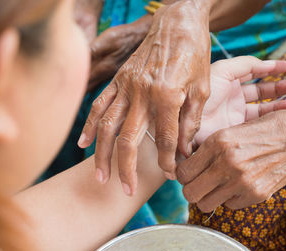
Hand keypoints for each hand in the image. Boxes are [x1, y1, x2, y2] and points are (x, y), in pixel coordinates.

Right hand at [79, 0, 211, 195]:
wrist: (177, 23)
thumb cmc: (194, 54)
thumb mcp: (203, 87)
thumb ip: (191, 122)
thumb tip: (183, 151)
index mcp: (167, 96)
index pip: (165, 140)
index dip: (168, 162)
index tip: (169, 174)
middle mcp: (141, 94)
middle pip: (127, 140)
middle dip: (126, 169)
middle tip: (124, 191)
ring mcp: (125, 87)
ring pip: (106, 127)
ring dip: (101, 155)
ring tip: (100, 177)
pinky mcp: (117, 81)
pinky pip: (98, 106)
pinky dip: (89, 126)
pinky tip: (83, 143)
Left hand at [177, 109, 285, 212]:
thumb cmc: (262, 131)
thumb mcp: (229, 132)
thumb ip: (205, 151)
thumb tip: (186, 168)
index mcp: (217, 144)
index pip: (183, 172)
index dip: (182, 175)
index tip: (188, 174)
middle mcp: (227, 164)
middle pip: (190, 193)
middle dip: (190, 190)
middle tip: (197, 184)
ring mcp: (242, 182)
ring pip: (206, 204)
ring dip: (208, 197)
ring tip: (215, 186)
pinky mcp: (256, 195)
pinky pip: (229, 205)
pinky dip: (229, 198)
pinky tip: (236, 185)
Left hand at [193, 56, 285, 145]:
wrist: (186, 121)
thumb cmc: (200, 93)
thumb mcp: (222, 71)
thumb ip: (245, 64)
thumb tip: (266, 63)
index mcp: (227, 80)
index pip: (251, 73)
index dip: (268, 69)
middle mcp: (231, 97)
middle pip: (258, 91)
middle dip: (276, 88)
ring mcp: (233, 113)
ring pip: (260, 108)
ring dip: (276, 104)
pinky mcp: (234, 129)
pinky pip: (255, 123)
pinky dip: (269, 119)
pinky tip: (281, 115)